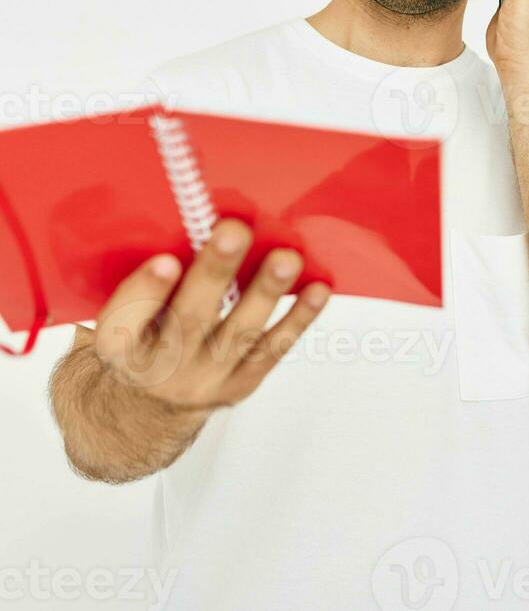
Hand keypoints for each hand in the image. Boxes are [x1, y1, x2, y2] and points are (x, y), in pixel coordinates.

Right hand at [91, 219, 331, 411]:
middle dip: (214, 272)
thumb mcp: (122, 311)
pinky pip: (272, 350)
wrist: (149, 402)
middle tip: (234, 231)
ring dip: (266, 292)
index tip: (166, 260)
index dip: (147, 290)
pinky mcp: (239, 384)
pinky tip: (317, 290)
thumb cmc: (140, 333)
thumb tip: (189, 218)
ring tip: (287, 259)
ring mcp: (204, 379)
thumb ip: (145, 278)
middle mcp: (160, 368)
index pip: (126, 319)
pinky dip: (298, 319)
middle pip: (189, 318)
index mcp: (118, 344)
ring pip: (238, 333)